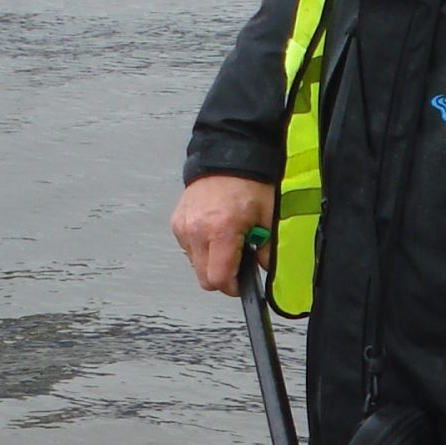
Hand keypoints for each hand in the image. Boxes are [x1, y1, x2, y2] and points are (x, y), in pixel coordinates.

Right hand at [172, 173, 275, 294]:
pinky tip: (214, 233)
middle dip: (222, 277)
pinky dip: (201, 248)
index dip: (233, 287)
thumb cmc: (248, 182)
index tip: (242, 284)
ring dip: (211, 262)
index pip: (218, 279)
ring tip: (227, 242)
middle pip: (204, 278)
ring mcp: (184, 227)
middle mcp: (197, 230)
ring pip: (195, 265)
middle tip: (237, 263)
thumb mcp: (268, 218)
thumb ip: (268, 250)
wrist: (227, 156)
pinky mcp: (177, 223)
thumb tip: (265, 269)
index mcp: (221, 230)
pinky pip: (188, 249)